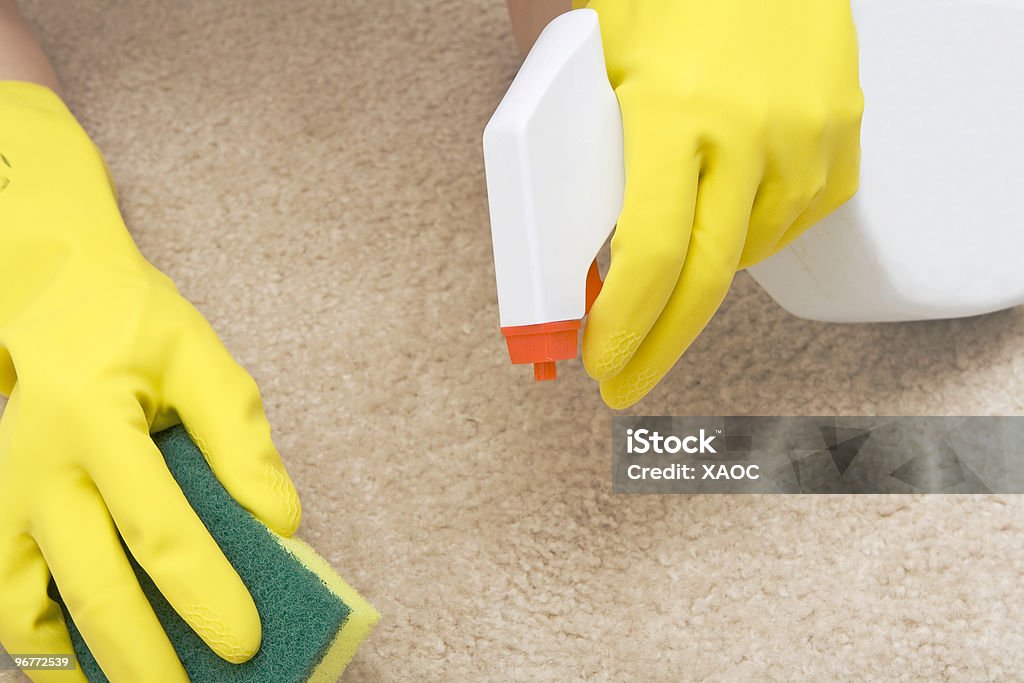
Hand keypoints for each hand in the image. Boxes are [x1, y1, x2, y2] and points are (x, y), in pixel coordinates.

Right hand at [0, 82, 300, 681]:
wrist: (53, 304)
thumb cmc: (136, 330)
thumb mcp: (203, 360)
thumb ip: (242, 441)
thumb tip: (279, 522)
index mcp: (97, 421)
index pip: (158, 527)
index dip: (204, 591)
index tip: (246, 640)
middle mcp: (41, 469)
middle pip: (91, 585)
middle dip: (145, 656)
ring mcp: (7, 498)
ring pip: (30, 607)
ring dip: (88, 658)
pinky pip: (8, 598)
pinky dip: (45, 640)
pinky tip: (92, 660)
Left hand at [576, 1, 863, 407]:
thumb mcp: (598, 64)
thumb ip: (578, 150)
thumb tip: (563, 249)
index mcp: (673, 111)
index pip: (650, 254)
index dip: (623, 325)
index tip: (598, 362)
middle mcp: (751, 132)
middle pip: (708, 280)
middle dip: (659, 345)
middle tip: (625, 379)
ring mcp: (809, 136)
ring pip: (751, 255)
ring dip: (702, 276)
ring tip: (670, 256)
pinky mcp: (844, 137)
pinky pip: (795, 221)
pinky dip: (752, 235)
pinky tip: (726, 212)